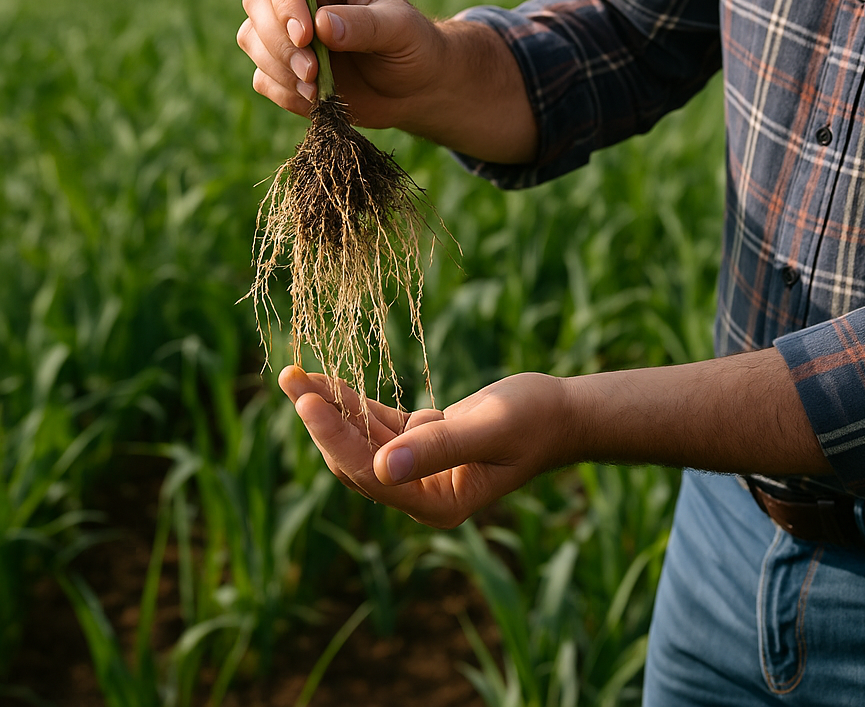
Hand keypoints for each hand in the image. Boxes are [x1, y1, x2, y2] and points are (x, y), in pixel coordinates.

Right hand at [238, 0, 444, 124]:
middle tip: (312, 70)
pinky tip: (314, 99)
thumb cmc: (414, 47)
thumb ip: (364, 24)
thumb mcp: (400, 30)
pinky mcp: (285, 68)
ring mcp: (289, 33)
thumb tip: (321, 25)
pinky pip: (262, 77)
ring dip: (278, 66)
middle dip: (279, 39)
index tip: (305, 35)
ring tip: (316, 88)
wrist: (417, 89)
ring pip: (252, 38)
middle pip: (258, 0)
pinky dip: (283, 90)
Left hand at [278, 366, 571, 528]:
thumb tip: (382, 468)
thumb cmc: (534, 420)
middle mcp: (421, 493)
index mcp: (437, 504)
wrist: (561, 413)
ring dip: (331, 407)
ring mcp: (419, 470)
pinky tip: (331, 381)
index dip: (333, 436)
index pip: (369, 473)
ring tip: (297, 373)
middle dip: (321, 420)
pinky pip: (377, 424)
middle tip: (290, 378)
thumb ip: (438, 448)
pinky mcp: (420, 443)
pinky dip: (355, 402)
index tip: (305, 399)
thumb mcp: (489, 429)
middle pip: (355, 460)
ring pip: (361, 440)